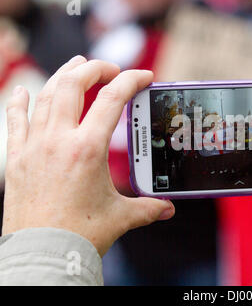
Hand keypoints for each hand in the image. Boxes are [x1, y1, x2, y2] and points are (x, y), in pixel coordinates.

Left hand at [3, 56, 174, 255]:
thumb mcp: (121, 216)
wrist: (42, 255)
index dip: (131, 80)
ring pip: (45, 95)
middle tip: (110, 68)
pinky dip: (19, 102)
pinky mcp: (17, 158)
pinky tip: (23, 90)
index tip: (144, 75)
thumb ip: (148, 208)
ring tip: (76, 66)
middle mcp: (58, 140)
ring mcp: (34, 146)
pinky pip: (14, 120)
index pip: (112, 99)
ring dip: (62, 75)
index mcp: (87, 150)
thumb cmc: (79, 235)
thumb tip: (168, 209)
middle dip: (94, 68)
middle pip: (73, 84)